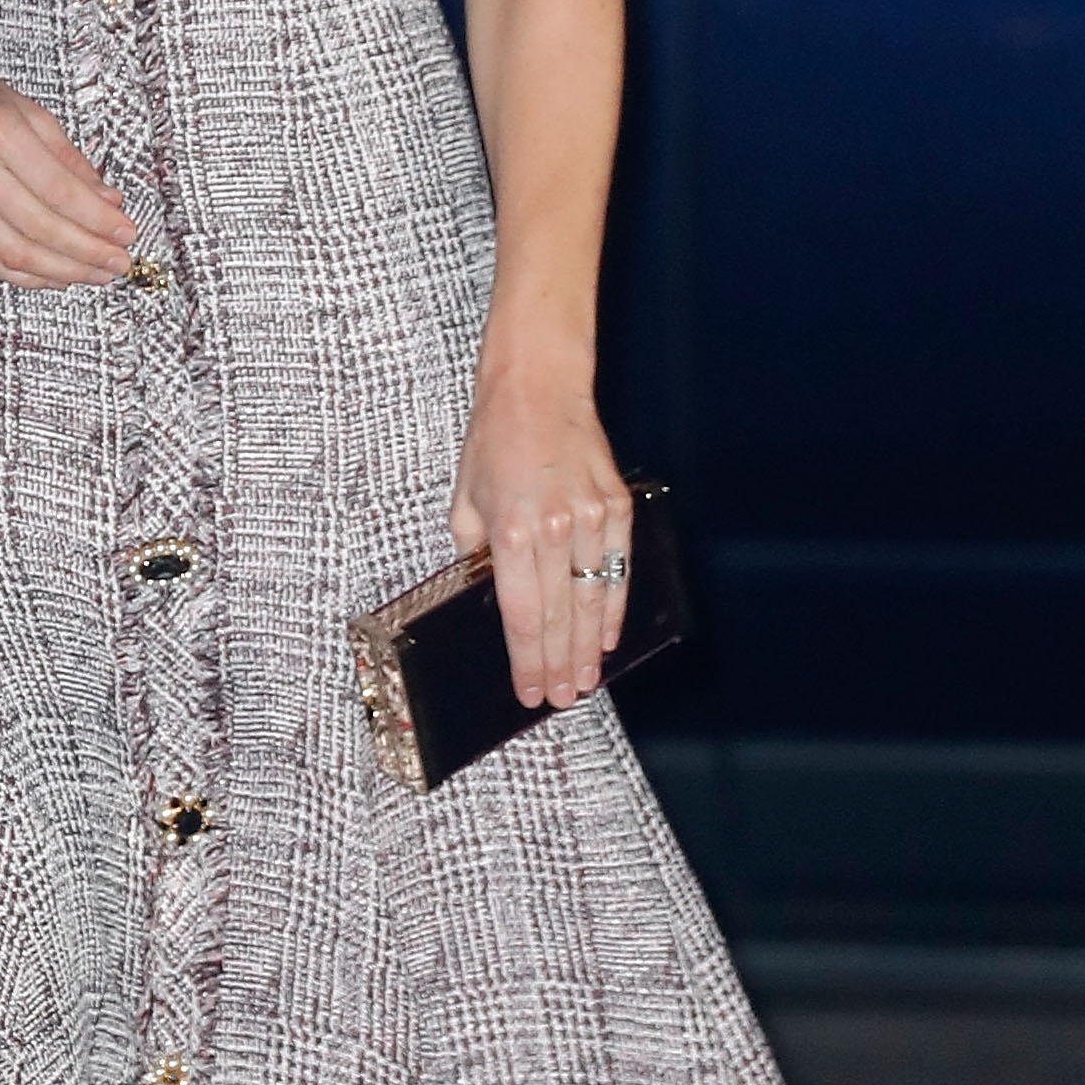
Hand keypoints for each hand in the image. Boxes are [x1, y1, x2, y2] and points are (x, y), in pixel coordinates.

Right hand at [0, 32, 134, 288]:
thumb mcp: (28, 110)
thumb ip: (70, 160)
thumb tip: (108, 202)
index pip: (60, 192)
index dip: (98, 221)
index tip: (126, 234)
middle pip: (39, 228)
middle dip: (87, 253)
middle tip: (117, 263)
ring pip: (13, 253)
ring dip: (61, 271)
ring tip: (93, 274)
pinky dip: (23, 276)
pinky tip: (53, 276)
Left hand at [449, 353, 631, 711]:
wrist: (539, 386)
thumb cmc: (494, 439)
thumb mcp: (466, 500)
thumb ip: (476, 554)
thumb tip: (488, 594)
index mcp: (511, 532)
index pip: (522, 616)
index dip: (526, 661)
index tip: (527, 692)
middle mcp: (554, 530)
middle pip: (560, 618)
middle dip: (559, 665)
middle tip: (559, 698)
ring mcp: (592, 518)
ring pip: (593, 600)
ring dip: (588, 647)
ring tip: (584, 681)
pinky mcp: (617, 506)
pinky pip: (618, 568)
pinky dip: (613, 606)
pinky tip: (607, 636)